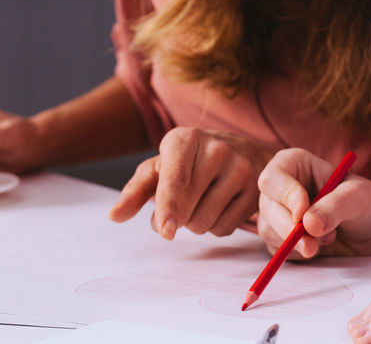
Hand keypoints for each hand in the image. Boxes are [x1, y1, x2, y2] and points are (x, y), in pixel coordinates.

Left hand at [109, 126, 270, 237]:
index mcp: (186, 139)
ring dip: (195, 223)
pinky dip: (216, 225)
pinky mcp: (255, 190)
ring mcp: (241, 168)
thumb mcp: (160, 166)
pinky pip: (224, 229)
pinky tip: (221, 204)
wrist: (241, 149)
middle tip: (182, 200)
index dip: (168, 206)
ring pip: (205, 223)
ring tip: (202, 200)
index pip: (176, 178)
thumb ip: (136, 191)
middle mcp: (217, 149)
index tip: (165, 230)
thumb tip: (115, 216)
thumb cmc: (189, 161)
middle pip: (187, 210)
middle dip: (176, 217)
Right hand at [256, 148, 370, 259]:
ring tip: (329, 237)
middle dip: (287, 227)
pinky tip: (320, 246)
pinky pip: (277, 249)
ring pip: (269, 229)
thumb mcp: (358, 197)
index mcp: (295, 165)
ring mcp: (280, 214)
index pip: (274, 177)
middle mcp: (282, 188)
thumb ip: (335, 206)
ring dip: (296, 241)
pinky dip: (297, 253)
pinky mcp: (282, 239)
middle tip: (310, 244)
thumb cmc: (367, 204)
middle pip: (266, 206)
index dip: (285, 194)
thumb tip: (309, 224)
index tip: (303, 214)